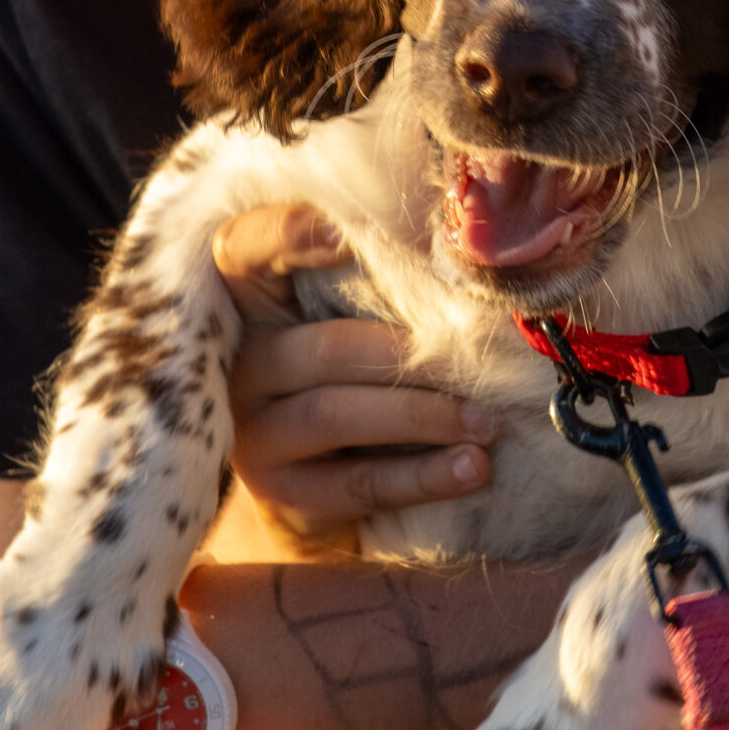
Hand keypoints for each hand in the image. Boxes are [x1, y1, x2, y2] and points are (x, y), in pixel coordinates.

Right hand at [215, 204, 497, 552]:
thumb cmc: (350, 379)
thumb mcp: (345, 323)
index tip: (348, 235)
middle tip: (478, 362)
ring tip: (486, 422)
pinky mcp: (281, 494)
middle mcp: (242, 365)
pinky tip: (471, 468)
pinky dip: (423, 475)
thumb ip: (373, 288)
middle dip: (409, 356)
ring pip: (337, 414)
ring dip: (423, 416)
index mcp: (250, 302)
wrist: (316, 491)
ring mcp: (253, 434)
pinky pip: (358, 482)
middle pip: (325, 348)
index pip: (246, 248)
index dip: (288, 235)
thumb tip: (458, 261)